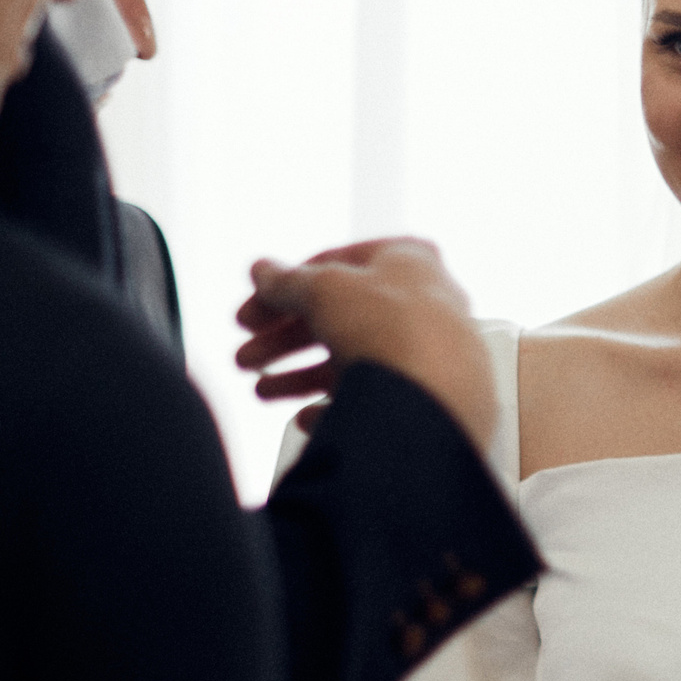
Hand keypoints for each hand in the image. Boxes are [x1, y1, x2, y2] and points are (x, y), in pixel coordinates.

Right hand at [233, 237, 495, 449]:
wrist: (436, 403)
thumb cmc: (391, 329)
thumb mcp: (323, 289)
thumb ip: (287, 281)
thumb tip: (261, 271)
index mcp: (410, 261)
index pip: (336, 266)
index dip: (284, 287)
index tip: (250, 311)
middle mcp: (425, 306)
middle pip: (340, 319)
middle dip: (285, 339)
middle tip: (245, 358)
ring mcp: (428, 356)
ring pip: (354, 362)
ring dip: (300, 377)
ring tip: (263, 391)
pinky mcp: (428, 401)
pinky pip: (375, 401)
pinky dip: (336, 408)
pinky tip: (308, 419)